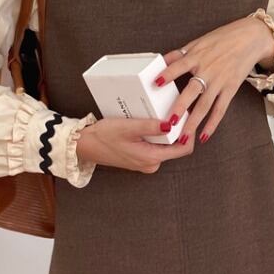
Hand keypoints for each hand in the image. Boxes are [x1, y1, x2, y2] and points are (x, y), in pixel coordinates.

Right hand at [76, 117, 194, 173]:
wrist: (84, 146)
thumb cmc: (103, 137)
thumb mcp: (127, 127)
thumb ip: (150, 127)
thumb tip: (171, 124)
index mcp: (152, 158)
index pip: (183, 149)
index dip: (189, 132)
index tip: (188, 116)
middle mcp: (151, 164)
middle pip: (175, 146)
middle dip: (177, 129)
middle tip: (174, 110)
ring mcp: (146, 162)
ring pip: (165, 145)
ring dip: (165, 131)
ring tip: (161, 113)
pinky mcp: (140, 158)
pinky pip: (155, 146)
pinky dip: (155, 134)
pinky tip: (149, 122)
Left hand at [153, 14, 273, 144]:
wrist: (251, 38)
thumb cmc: (222, 39)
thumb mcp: (199, 42)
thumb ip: (179, 54)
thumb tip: (160, 61)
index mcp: (197, 56)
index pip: (179, 66)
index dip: (168, 74)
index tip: (156, 84)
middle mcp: (208, 70)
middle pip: (192, 91)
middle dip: (181, 107)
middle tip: (170, 122)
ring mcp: (220, 81)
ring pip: (205, 105)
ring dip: (194, 123)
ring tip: (183, 138)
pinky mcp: (230, 89)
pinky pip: (220, 110)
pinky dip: (212, 124)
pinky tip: (204, 136)